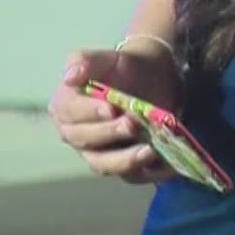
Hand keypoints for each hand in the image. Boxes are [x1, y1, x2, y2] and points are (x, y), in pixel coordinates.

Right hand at [48, 42, 183, 183]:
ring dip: (125, 160)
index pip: (71, 113)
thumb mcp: (108, 58)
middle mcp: (76, 134)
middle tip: (132, 122)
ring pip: (104, 164)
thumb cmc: (125, 67)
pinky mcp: (122, 165)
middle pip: (86, 141)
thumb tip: (69, 75)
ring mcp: (98, 153)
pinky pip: (132, 175)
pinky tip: (168, 166)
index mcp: (65, 106)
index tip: (110, 107)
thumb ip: (87, 61)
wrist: (153, 77)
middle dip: (110, 133)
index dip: (90, 112)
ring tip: (149, 150)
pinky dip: (150, 172)